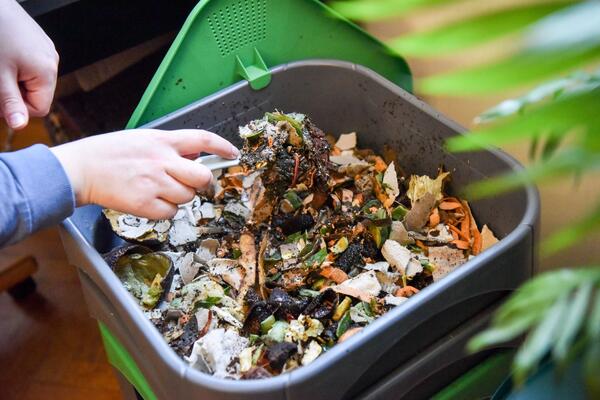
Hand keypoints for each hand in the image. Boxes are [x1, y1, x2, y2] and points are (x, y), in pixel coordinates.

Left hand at [0, 0, 58, 128]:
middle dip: (14, 92)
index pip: (39, 108)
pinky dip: (14, 65)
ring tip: (0, 64)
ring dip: (13, 79)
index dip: (16, 108)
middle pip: (36, 93)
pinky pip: (29, 64)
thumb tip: (20, 127)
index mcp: (47, 72)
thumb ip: (10, 102)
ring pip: (31, 79)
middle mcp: (52, 61)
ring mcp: (45, 49)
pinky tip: (3, 54)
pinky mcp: (37, 41)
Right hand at [50, 129, 238, 218]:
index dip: (222, 146)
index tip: (233, 153)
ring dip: (179, 197)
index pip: (202, 139)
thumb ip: (170, 147)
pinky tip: (149, 201)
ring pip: (188, 197)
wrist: (80, 169)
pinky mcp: (145, 204)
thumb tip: (196, 155)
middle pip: (202, 176)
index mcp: (161, 141)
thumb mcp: (143, 139)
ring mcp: (154, 183)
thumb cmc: (109, 153)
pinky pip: (171, 213)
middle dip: (200, 182)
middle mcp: (162, 161)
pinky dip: (164, 211)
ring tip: (158, 189)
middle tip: (189, 183)